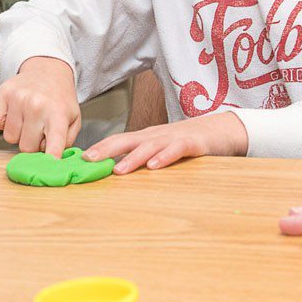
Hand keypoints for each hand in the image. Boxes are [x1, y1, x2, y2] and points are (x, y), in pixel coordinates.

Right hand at [0, 56, 80, 157]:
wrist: (47, 70)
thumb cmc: (59, 99)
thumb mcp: (73, 119)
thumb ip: (66, 142)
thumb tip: (53, 160)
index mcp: (58, 114)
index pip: (55, 140)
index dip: (52, 155)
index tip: (50, 164)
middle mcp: (38, 105)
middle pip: (26, 147)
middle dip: (32, 143)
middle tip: (39, 130)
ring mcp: (19, 98)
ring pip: (10, 137)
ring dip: (18, 133)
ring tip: (28, 119)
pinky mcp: (3, 93)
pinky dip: (3, 122)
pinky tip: (15, 112)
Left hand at [83, 112, 247, 173]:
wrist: (221, 130)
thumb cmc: (187, 142)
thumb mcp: (160, 149)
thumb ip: (141, 158)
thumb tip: (116, 171)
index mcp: (146, 138)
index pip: (118, 141)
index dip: (99, 148)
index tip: (79, 159)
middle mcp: (156, 136)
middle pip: (127, 140)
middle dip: (106, 149)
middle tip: (88, 160)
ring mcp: (173, 139)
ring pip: (149, 147)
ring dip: (132, 158)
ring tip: (118, 169)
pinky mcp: (192, 144)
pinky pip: (176, 150)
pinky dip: (164, 157)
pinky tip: (154, 166)